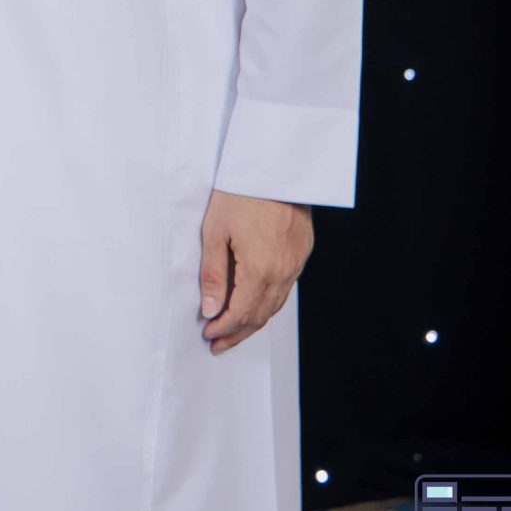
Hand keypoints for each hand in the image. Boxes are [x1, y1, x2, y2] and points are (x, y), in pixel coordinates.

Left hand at [198, 188, 312, 352]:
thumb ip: (213, 274)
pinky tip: (256, 304)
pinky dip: (268, 303)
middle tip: (219, 344)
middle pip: (260, 315)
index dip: (224, 328)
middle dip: (238, 333)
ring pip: (275, 305)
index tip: (208, 335)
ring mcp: (296, 263)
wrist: (276, 166)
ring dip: (254, 322)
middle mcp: (282, 272)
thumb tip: (210, 309)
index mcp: (259, 269)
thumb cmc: (240, 193)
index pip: (241, 313)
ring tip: (234, 331)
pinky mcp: (302, 253)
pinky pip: (285, 289)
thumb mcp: (215, 231)